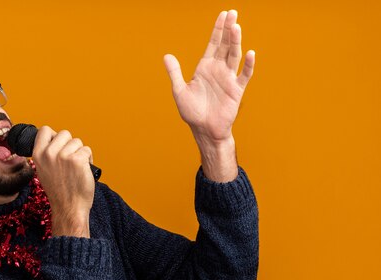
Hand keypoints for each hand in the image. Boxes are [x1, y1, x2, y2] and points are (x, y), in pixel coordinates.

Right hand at [32, 126, 93, 237]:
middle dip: (70, 144)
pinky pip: (87, 150)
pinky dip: (89, 160)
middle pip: (65, 133)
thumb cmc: (59, 191)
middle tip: (69, 161)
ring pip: (77, 142)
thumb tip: (56, 140)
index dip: (54, 136)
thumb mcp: (44, 171)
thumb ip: (47, 155)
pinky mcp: (77, 160)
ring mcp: (63, 156)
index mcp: (38, 155)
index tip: (59, 145)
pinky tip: (83, 171)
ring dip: (80, 153)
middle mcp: (49, 154)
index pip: (45, 130)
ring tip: (76, 168)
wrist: (69, 208)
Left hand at [163, 10, 254, 142]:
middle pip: (225, 45)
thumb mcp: (180, 91)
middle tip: (233, 13)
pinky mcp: (236, 90)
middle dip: (228, 29)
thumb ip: (175, 73)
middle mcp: (218, 70)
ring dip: (236, 42)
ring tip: (236, 27)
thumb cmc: (192, 112)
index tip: (223, 15)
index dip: (217, 30)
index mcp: (205, 68)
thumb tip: (166, 56)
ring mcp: (228, 78)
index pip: (213, 44)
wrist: (204, 129)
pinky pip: (244, 75)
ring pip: (234, 56)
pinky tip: (250, 53)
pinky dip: (247, 65)